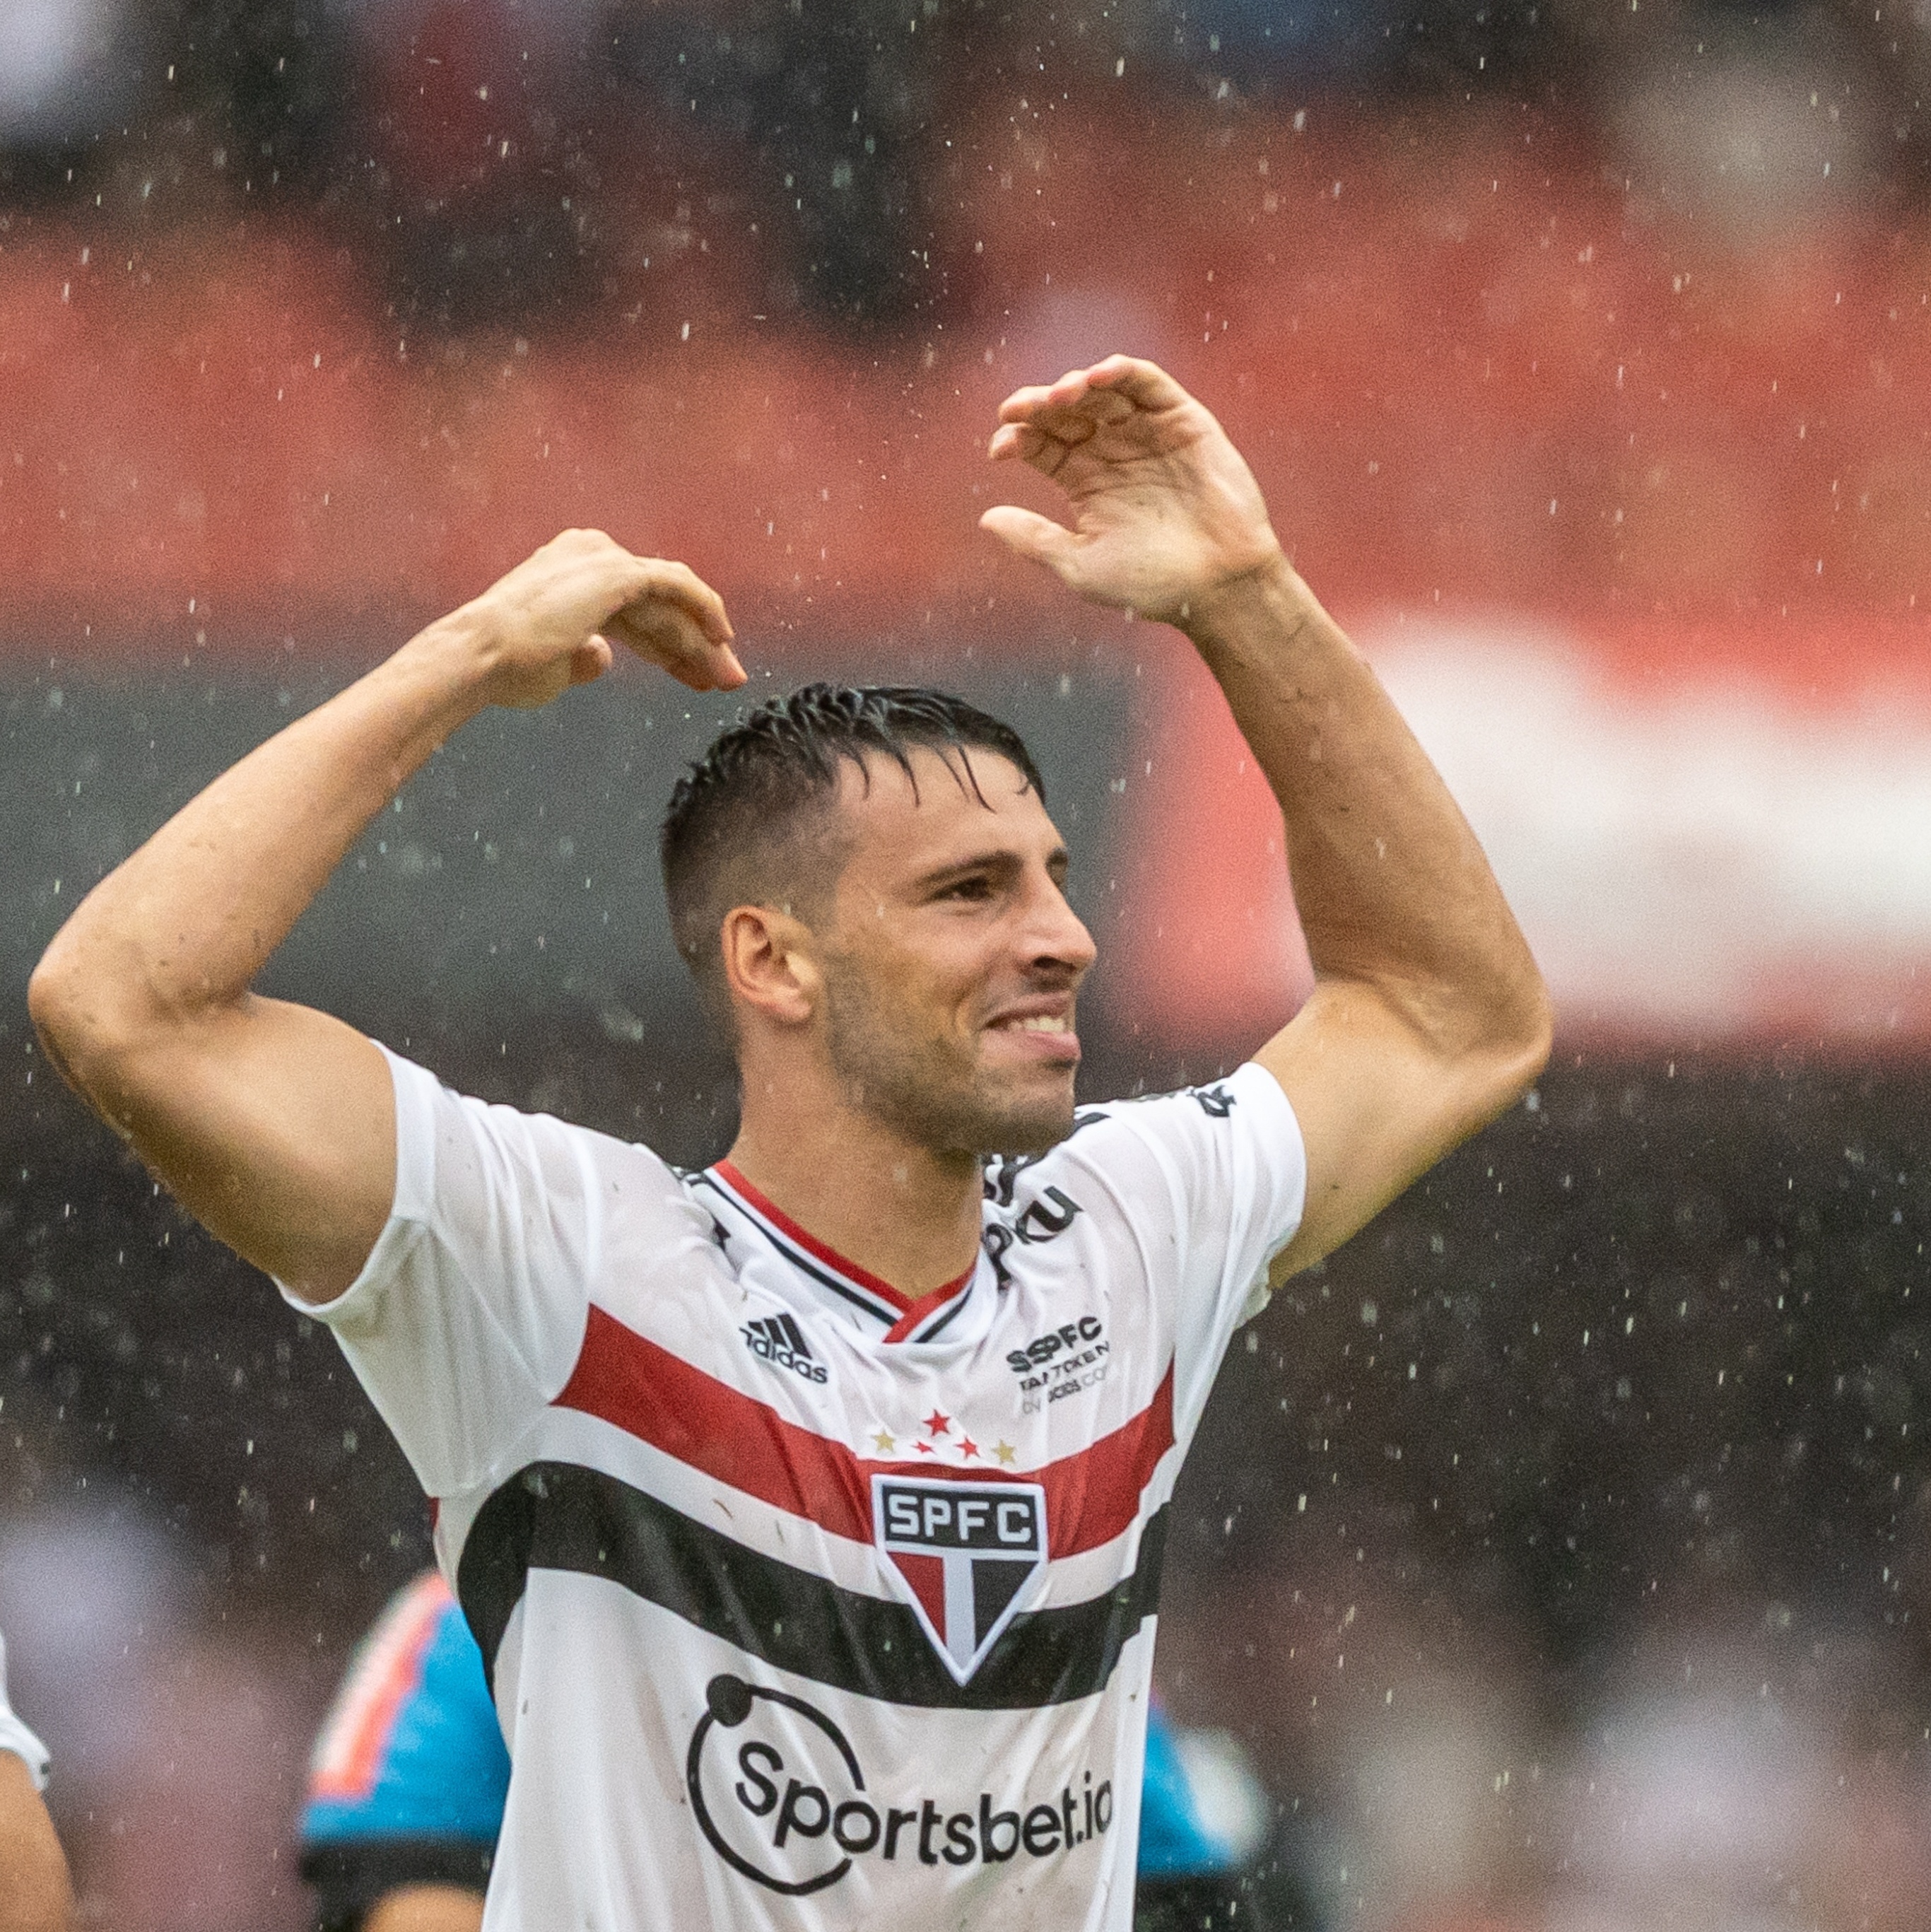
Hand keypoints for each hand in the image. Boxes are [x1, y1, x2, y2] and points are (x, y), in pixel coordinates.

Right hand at [446, 529, 743, 709]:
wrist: (484, 656)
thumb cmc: (508, 667)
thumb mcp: (555, 663)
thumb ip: (584, 654)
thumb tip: (604, 656)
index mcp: (569, 574)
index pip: (632, 611)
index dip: (666, 646)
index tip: (691, 676)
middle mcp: (588, 556)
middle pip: (656, 606)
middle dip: (692, 645)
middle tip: (725, 678)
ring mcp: (602, 559)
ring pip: (669, 602)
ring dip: (702, 640)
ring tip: (729, 677)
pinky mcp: (618, 572)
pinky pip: (675, 584)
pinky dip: (702, 606)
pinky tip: (722, 637)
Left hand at [980, 357, 1283, 625]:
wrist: (1217, 586)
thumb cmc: (1151, 584)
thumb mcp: (1080, 564)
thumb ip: (1034, 539)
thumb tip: (984, 518)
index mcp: (1083, 481)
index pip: (1040, 444)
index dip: (1016, 437)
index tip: (1001, 448)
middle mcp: (1112, 451)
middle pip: (1064, 411)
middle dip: (1038, 405)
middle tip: (1019, 410)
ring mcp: (1146, 432)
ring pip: (1102, 390)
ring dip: (1076, 384)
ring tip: (1059, 395)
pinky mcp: (1183, 420)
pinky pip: (1149, 384)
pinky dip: (1123, 372)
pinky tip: (1098, 376)